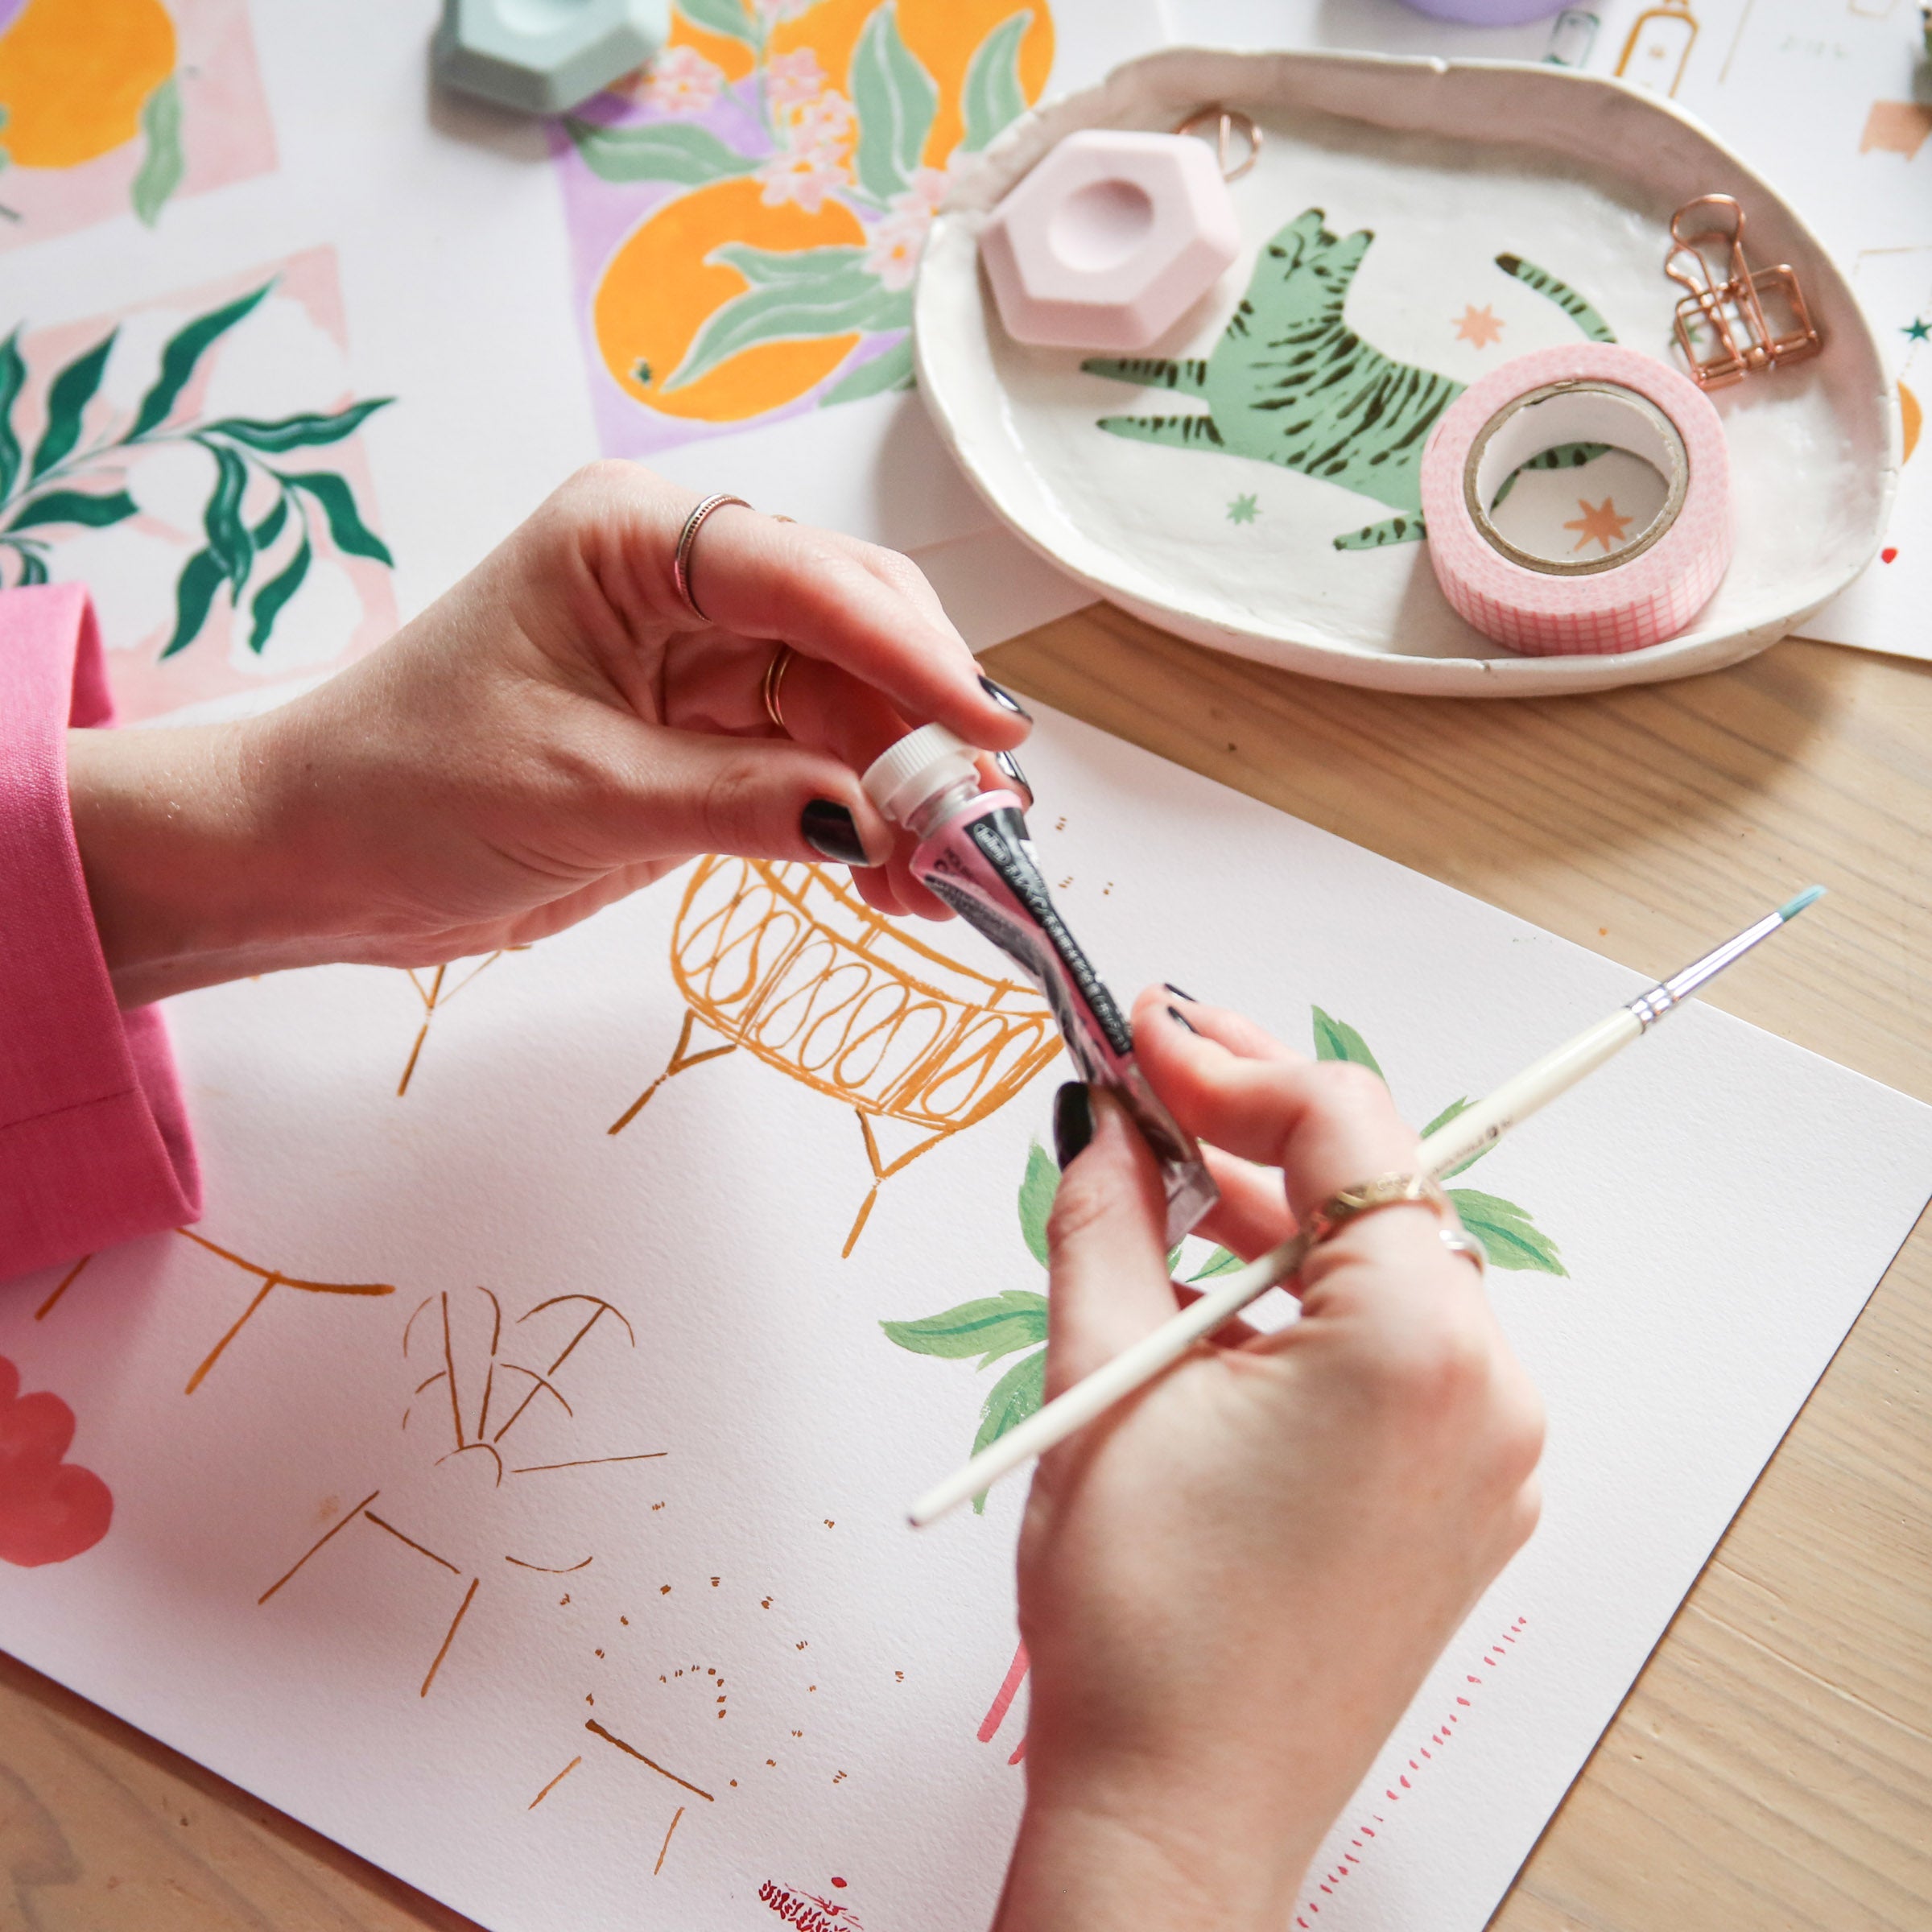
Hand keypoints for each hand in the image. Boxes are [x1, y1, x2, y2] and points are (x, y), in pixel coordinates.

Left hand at [64, 463, 1028, 1003]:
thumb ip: (740, 801)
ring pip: (849, 707)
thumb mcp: (583, 794)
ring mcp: (700, 657)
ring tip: (945, 883)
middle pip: (853, 634)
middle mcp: (681, 578)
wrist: (323, 856)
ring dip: (904, 792)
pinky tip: (893, 879)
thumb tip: (875, 821)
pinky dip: (859, 820)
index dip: (913, 655)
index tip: (992, 736)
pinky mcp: (706, 732)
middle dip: (924, 731)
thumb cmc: (409, 789)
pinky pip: (814, 763)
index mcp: (631, 539)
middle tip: (985, 831)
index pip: (807, 579)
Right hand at [996, 990, 1543, 1931]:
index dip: (1233, 1063)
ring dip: (1279, 1221)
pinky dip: (1315, 1307)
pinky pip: (1402, 1352)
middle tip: (1151, 1083)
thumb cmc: (1144, 1628)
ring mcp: (1492, 1453)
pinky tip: (1221, 1301)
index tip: (1148, 1037)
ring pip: (1389, 1270)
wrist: (1181, 1813)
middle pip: (1377, 1190)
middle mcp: (1487, 1391)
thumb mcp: (1099, 1381)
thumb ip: (1104, 1217)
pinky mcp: (1468, 1497)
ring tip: (1167, 1193)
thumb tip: (1101, 1121)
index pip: (1344, 1125)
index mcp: (1412, 1345)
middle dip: (1255, 1130)